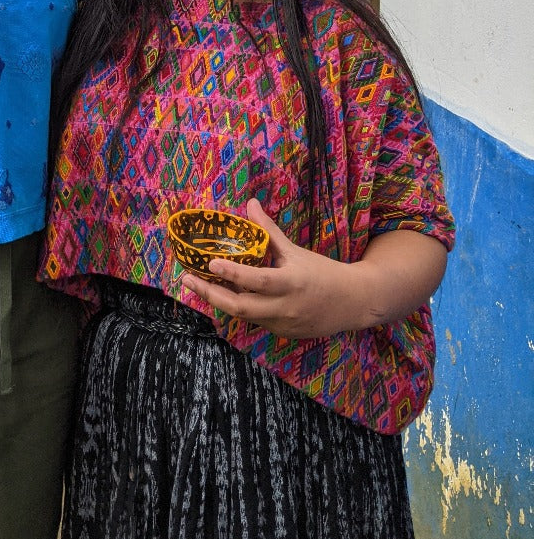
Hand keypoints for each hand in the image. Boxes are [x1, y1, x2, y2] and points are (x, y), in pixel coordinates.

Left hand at [180, 198, 366, 339]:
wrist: (352, 304)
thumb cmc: (323, 272)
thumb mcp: (296, 251)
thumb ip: (269, 231)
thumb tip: (250, 204)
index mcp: (290, 282)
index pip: (257, 281)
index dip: (232, 274)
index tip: (210, 263)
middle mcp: (284, 307)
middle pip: (240, 307)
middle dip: (210, 294)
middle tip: (187, 280)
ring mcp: (281, 324)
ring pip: (243, 316)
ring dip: (218, 301)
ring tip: (196, 285)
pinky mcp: (281, 333)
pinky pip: (254, 321)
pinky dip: (236, 309)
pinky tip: (220, 296)